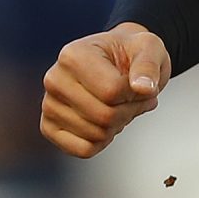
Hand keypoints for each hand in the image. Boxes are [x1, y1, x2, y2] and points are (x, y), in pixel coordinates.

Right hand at [40, 22, 171, 157]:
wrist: (117, 60)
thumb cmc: (131, 53)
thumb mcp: (149, 47)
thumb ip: (148, 66)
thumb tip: (144, 88)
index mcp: (73, 55)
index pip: (111, 92)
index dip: (136, 94)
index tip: (140, 83)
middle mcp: (54, 79)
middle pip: (104, 116)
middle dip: (130, 111)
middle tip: (136, 98)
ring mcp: (49, 105)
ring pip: (96, 135)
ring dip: (119, 125)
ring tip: (120, 105)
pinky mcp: (49, 127)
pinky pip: (83, 150)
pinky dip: (103, 142)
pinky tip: (107, 122)